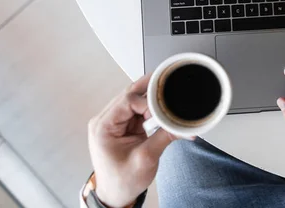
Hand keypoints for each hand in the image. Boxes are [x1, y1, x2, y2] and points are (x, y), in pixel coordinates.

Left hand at [88, 74, 174, 207]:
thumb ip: (164, 136)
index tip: (164, 111)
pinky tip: (162, 116)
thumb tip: (181, 124)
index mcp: (103, 127)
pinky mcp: (125, 126)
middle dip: (152, 94)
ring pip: (137, 100)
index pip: (127, 100)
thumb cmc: (122, 181)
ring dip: (154, 104)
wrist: (116, 195)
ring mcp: (115, 122)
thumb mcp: (146, 159)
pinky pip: (141, 110)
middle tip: (170, 90)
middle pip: (131, 95)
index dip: (148, 102)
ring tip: (168, 109)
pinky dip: (153, 111)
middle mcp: (106, 120)